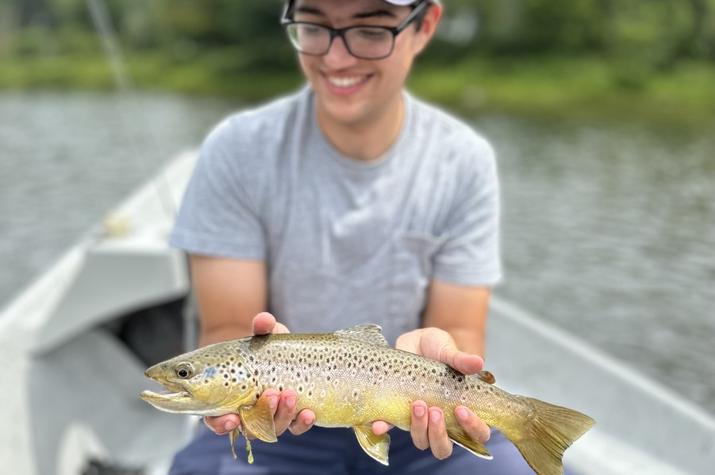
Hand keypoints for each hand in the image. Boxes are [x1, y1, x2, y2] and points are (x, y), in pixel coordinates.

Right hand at [203, 312, 316, 436]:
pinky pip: (296, 428)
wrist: (284, 353)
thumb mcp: (262, 336)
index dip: (222, 425)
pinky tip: (310, 413)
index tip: (233, 418)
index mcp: (229, 399)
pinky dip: (301, 423)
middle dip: (263, 414)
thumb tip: (264, 320)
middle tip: (272, 393)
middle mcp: (248, 414)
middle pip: (250, 429)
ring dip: (282, 415)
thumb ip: (262, 328)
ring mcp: (271, 418)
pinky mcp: (291, 418)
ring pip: (273, 429)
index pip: (218, 421)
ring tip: (291, 395)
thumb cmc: (263, 346)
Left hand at [372, 327, 490, 459]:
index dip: (473, 429)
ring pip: (422, 441)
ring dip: (419, 428)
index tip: (461, 410)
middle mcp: (442, 421)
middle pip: (445, 447)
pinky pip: (390, 427)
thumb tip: (478, 362)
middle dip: (439, 434)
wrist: (413, 341)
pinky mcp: (398, 412)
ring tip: (417, 404)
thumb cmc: (438, 348)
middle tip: (435, 410)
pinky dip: (385, 428)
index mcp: (462, 410)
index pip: (477, 434)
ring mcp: (420, 420)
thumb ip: (461, 359)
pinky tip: (379, 424)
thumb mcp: (448, 350)